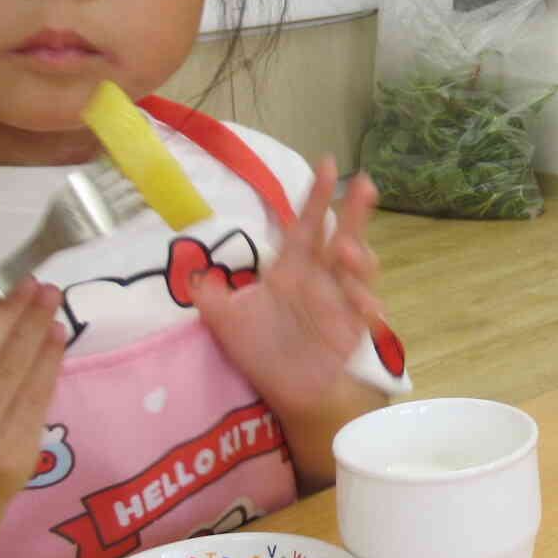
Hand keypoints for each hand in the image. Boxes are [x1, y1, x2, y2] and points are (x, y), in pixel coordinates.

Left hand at [189, 157, 382, 419]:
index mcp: (293, 269)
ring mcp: (341, 302)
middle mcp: (321, 279)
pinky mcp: (353, 329)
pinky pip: (365, 312)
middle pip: (342, 236)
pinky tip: (367, 304)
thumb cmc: (263, 352)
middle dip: (356, 211)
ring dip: (360, 257)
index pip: (306, 225)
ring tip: (349, 250)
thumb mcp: (226, 321)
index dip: (317, 197)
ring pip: (359, 270)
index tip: (329, 164)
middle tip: (365, 184)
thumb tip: (190, 270)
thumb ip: (209, 293)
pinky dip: (367, 305)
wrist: (290, 393)